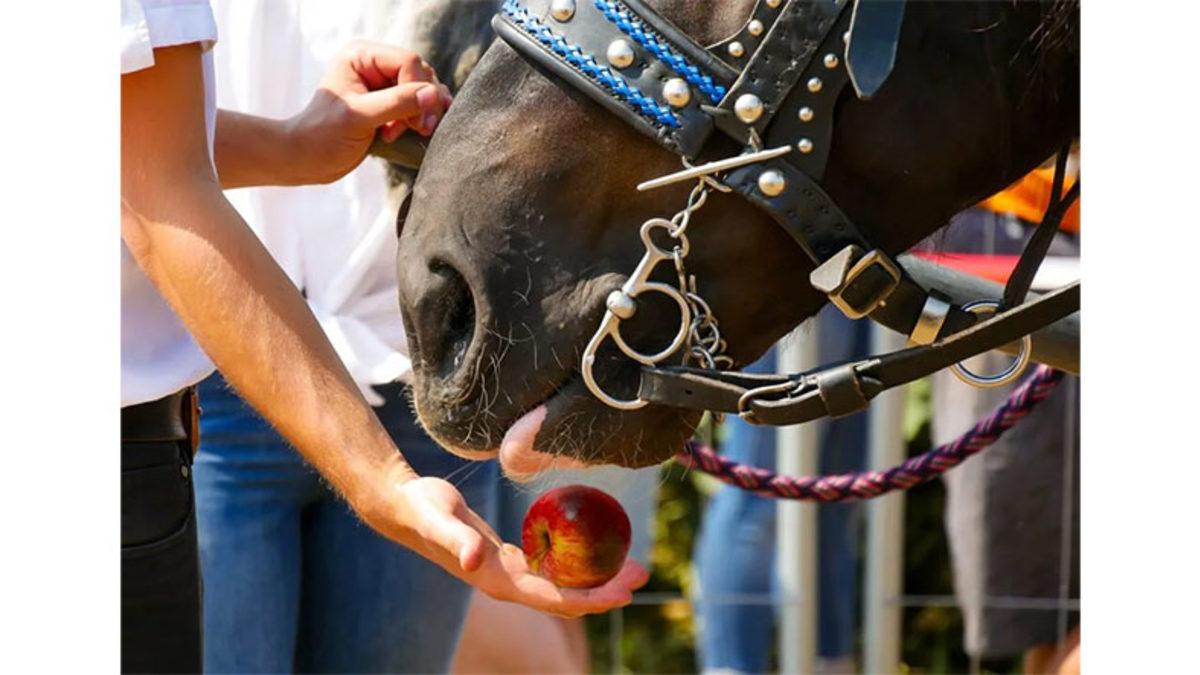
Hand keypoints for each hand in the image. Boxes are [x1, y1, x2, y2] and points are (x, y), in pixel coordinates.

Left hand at [286, 40, 452, 183]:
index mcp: (361, 56)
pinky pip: (419, 102)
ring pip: (424, 88)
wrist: (309, 159)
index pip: (408, 62)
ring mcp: (383, 82)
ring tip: (413, 131)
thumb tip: (433, 94)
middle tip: (419, 129)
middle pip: (420, 74)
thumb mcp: (360, 117)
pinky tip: (412, 131)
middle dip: (424, 103)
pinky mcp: (389, 102)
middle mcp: (374, 63)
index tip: (415, 123)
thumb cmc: (323, 136)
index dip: (418, 89)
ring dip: (424, 112)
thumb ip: (397, 103)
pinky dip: (421, 117)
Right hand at [364, 473, 650, 616]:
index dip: (591, 597)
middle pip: (565, 598)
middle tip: (642, 571)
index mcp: (496, 582)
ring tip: (631, 563)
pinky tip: (596, 549)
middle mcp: (506, 585)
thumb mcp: (439, 519)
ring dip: (596, 580)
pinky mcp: (509, 561)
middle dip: (605, 590)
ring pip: (561, 587)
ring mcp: (508, 575)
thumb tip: (475, 561)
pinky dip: (577, 565)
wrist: (404, 508)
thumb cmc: (422, 508)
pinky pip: (551, 569)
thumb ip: (456, 540)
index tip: (623, 590)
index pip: (554, 598)